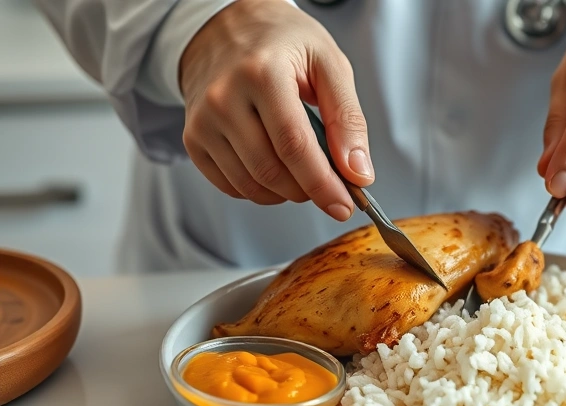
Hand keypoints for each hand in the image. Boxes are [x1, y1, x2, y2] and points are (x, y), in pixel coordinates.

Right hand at [179, 0, 370, 220]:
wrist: (227, 26)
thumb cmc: (283, 43)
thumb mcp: (329, 65)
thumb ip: (348, 119)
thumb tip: (358, 172)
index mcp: (261, 73)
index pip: (294, 146)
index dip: (322, 184)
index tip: (344, 205)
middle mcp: (223, 98)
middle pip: (271, 171)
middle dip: (308, 190)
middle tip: (330, 185)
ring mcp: (202, 121)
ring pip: (251, 185)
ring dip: (286, 193)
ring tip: (304, 171)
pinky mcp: (193, 139)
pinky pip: (231, 186)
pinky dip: (261, 190)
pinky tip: (276, 169)